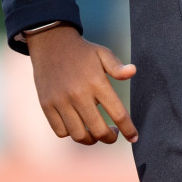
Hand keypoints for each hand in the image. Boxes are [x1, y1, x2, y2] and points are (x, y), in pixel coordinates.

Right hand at [27, 26, 136, 144]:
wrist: (50, 42)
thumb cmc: (82, 51)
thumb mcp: (103, 53)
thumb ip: (117, 67)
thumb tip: (133, 72)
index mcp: (97, 82)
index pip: (118, 114)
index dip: (129, 130)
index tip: (134, 137)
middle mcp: (78, 94)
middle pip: (98, 130)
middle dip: (110, 138)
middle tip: (113, 134)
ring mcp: (60, 101)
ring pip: (78, 135)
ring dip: (91, 139)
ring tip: (96, 132)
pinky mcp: (47, 105)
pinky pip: (61, 131)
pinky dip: (71, 133)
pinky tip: (78, 125)